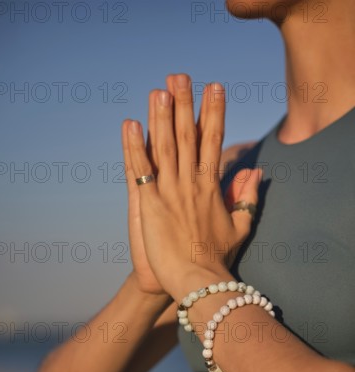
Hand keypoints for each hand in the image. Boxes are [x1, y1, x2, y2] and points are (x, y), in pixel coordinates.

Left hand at [123, 73, 261, 299]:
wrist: (196, 281)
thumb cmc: (217, 257)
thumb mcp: (239, 227)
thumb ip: (247, 198)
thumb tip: (256, 172)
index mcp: (211, 186)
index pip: (213, 141)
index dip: (214, 113)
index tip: (215, 88)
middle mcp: (191, 183)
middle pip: (188, 136)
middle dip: (186, 104)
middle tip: (182, 76)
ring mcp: (170, 192)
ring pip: (165, 146)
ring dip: (160, 116)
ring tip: (159, 89)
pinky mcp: (149, 204)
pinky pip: (140, 169)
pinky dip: (134, 146)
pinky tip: (129, 124)